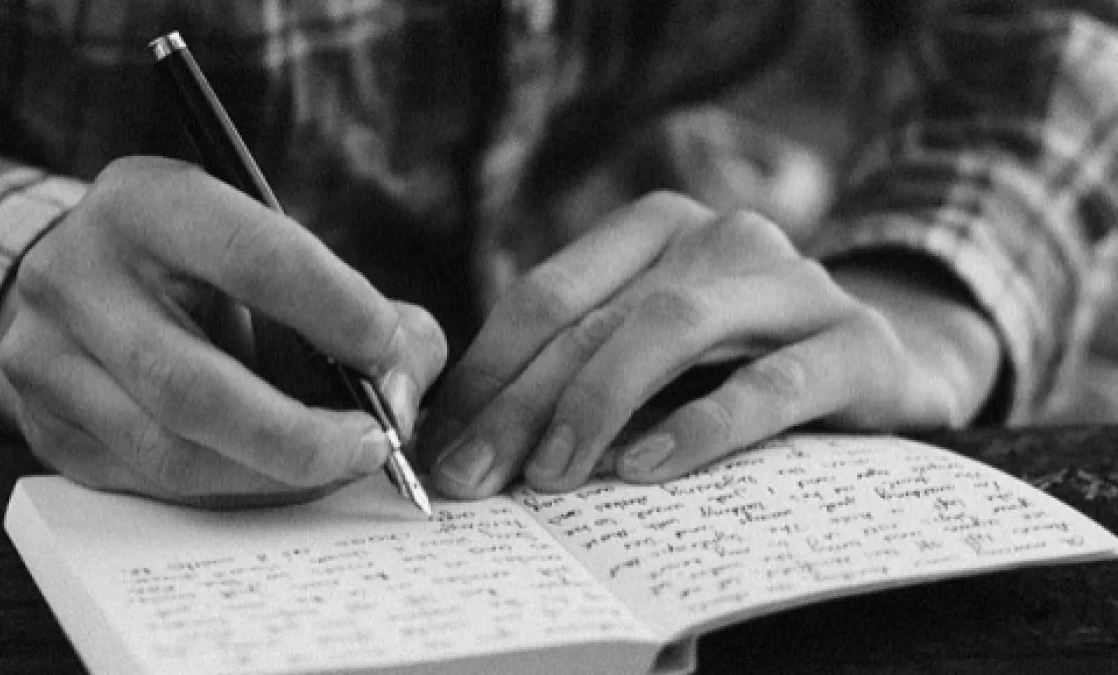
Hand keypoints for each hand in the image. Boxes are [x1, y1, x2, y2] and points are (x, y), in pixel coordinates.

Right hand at [0, 157, 445, 506]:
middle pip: (193, 386)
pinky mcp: (44, 424)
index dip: (338, 312)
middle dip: (301, 435)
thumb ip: (372, 313)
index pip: (254, 258)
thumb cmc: (221, 266)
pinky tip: (275, 472)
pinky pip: (148, 483)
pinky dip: (230, 489)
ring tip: (336, 462)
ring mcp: (45, 356)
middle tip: (373, 447)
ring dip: (272, 475)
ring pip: (169, 452)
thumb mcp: (286, 249)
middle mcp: (74, 274)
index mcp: (146, 201)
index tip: (390, 356)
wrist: (98, 279)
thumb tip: (400, 400)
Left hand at [421, 192, 999, 497]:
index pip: (547, 295)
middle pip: (595, 319)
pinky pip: (771, 384)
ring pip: (672, 328)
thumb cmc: (744, 360)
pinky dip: (700, 426)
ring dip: (594, 405)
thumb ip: (578, 371)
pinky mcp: (857, 342)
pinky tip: (646, 467)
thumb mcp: (654, 351)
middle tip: (471, 478)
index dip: (485, 372)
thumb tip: (468, 439)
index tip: (441, 445)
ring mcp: (793, 282)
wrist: (893, 355)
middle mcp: (721, 236)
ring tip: (548, 477)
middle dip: (519, 404)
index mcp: (657, 228)